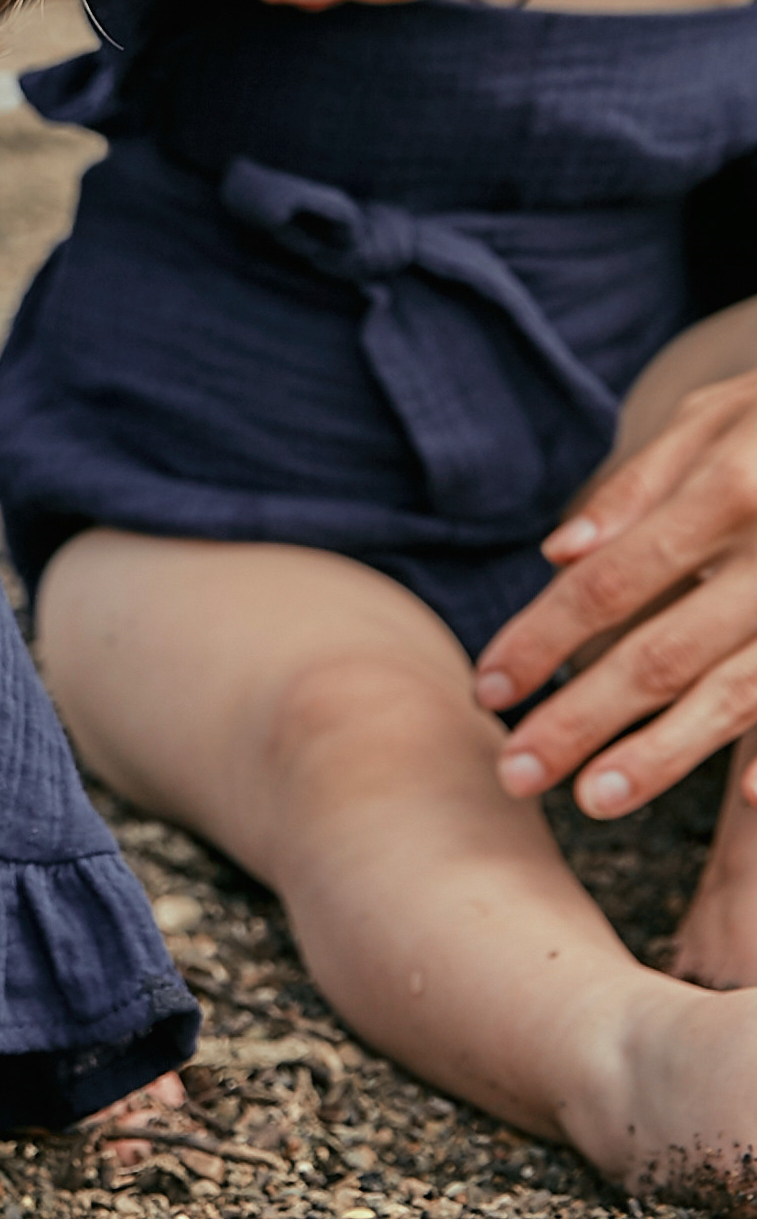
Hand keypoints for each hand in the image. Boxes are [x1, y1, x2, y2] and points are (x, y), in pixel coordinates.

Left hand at [474, 367, 756, 817]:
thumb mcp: (720, 417)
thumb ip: (640, 483)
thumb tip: (558, 555)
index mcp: (730, 489)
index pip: (611, 580)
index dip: (542, 637)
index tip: (488, 687)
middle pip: (662, 652)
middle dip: (581, 718)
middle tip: (514, 774)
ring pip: (738, 693)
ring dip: (664, 755)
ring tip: (595, 799)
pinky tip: (750, 802)